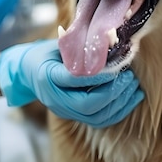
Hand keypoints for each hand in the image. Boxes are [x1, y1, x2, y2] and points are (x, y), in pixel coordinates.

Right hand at [0, 39, 143, 127]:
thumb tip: (109, 39)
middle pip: (86, 104)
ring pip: (95, 116)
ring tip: (133, 85)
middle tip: (129, 76)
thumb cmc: (47, 54)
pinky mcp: (74, 116)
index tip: (116, 66)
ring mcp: (64, 110)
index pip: (74, 79)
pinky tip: (132, 98)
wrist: (28, 72)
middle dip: (112, 91)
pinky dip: (119, 112)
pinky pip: (99, 121)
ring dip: (119, 102)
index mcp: (47, 76)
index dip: (97, 76)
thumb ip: (78, 46)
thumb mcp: (57, 45)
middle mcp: (55, 99)